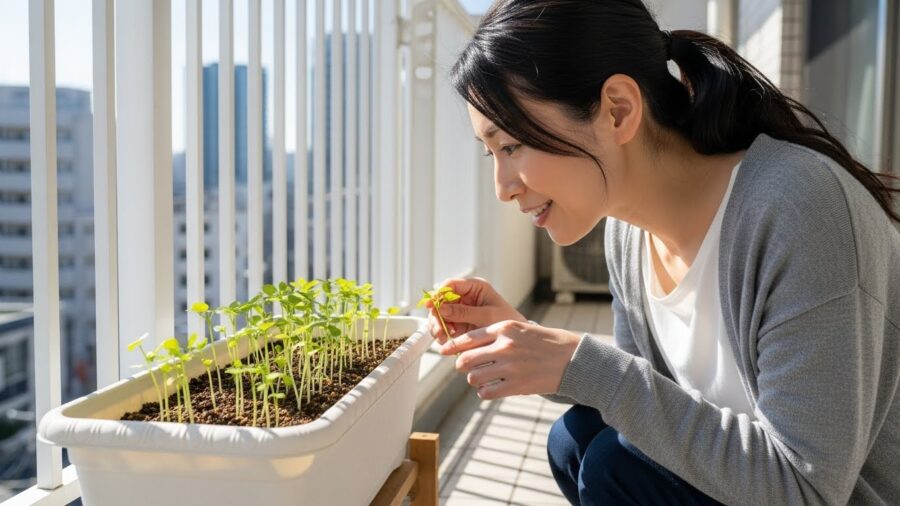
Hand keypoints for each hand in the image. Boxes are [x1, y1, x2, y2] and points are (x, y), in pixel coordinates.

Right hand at [425, 277, 525, 344]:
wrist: (514, 338)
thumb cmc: (507, 320)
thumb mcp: (487, 315)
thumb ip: (464, 312)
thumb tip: (442, 308)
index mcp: (474, 287)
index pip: (451, 285)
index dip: (438, 293)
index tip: (431, 304)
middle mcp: (465, 297)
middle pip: (441, 301)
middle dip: (437, 315)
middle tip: (438, 328)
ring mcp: (460, 311)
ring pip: (440, 314)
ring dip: (437, 325)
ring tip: (442, 337)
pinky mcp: (458, 324)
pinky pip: (444, 326)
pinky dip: (442, 333)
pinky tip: (446, 340)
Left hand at [438, 320, 581, 399]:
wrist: (573, 359)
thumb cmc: (546, 343)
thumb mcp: (521, 329)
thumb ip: (497, 335)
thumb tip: (471, 345)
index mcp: (505, 328)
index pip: (468, 337)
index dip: (452, 346)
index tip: (443, 351)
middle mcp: (505, 346)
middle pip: (466, 360)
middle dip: (461, 366)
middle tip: (465, 368)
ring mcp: (510, 367)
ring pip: (474, 378)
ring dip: (474, 380)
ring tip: (483, 378)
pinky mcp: (517, 385)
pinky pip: (487, 393)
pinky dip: (485, 392)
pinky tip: (492, 388)